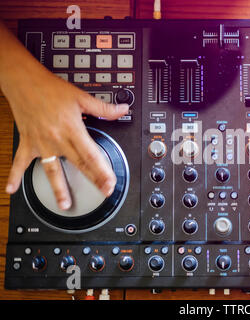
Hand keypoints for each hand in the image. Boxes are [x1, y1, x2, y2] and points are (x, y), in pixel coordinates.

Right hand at [0, 23, 128, 209]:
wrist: (24, 81)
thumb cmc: (51, 89)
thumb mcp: (81, 97)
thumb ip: (103, 108)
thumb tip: (122, 109)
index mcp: (72, 129)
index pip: (92, 155)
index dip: (103, 170)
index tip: (111, 182)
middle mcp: (57, 139)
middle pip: (78, 164)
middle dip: (92, 180)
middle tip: (102, 193)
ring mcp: (41, 143)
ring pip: (52, 170)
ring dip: (58, 188)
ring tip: (64, 204)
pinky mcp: (28, 142)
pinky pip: (20, 162)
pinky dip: (14, 175)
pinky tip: (12, 189)